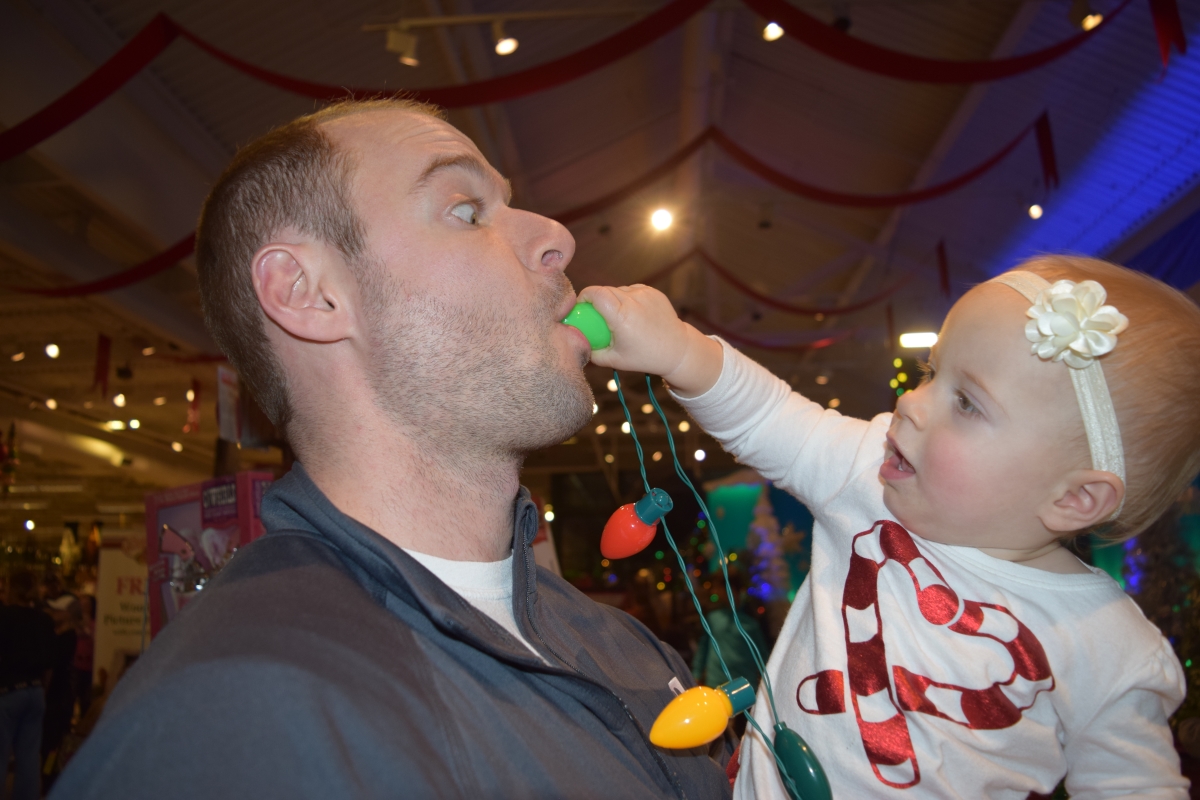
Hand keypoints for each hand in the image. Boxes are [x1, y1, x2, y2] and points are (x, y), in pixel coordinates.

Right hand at [578, 284, 722, 396]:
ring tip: (618, 317)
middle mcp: (633, 301)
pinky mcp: (653, 291)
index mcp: (622, 317)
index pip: (595, 294)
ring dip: (612, 299)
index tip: (580, 306)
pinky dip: (627, 299)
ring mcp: (645, 294)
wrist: (677, 349)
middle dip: (596, 298)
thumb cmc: (644, 357)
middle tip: (594, 314)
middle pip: (605, 290)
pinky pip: (632, 290)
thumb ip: (592, 352)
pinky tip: (632, 314)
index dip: (584, 296)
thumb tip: (575, 343)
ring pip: (618, 289)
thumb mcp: (614, 360)